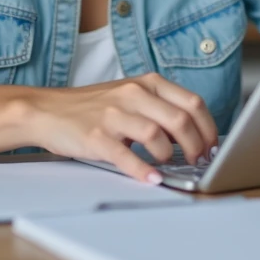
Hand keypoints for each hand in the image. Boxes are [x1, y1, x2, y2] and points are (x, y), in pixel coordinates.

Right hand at [23, 73, 218, 184]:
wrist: (48, 110)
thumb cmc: (92, 106)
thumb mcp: (130, 95)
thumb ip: (160, 107)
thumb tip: (194, 133)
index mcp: (147, 83)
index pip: (193, 103)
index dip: (208, 128)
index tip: (211, 145)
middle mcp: (133, 94)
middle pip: (181, 120)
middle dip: (196, 146)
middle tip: (197, 160)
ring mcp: (114, 115)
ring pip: (157, 136)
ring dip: (170, 157)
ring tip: (167, 164)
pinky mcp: (96, 136)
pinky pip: (126, 156)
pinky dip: (144, 171)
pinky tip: (153, 177)